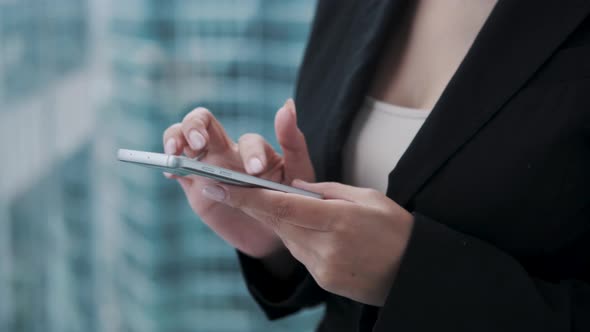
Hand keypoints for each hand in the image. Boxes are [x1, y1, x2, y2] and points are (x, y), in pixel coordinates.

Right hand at [162, 99, 314, 265]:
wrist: (270, 235)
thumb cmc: (287, 200)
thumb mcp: (298, 173)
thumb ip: (293, 141)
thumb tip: (287, 105)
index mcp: (252, 149)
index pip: (247, 140)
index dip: (250, 152)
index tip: (255, 171)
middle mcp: (227, 151)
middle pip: (202, 121)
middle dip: (195, 126)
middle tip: (199, 142)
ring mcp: (207, 166)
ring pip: (182, 138)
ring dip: (175, 137)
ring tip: (175, 151)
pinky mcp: (194, 186)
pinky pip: (176, 170)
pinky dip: (169, 166)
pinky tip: (171, 172)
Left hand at [201, 180, 414, 305]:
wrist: (415, 272)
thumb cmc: (394, 228)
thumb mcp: (367, 197)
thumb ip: (327, 190)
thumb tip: (295, 187)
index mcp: (338, 219)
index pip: (281, 205)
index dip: (246, 195)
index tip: (217, 184)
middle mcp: (326, 246)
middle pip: (276, 221)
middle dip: (250, 204)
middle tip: (224, 186)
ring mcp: (323, 267)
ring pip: (286, 237)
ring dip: (277, 219)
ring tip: (278, 204)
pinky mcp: (323, 280)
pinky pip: (300, 253)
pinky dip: (296, 237)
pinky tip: (307, 228)